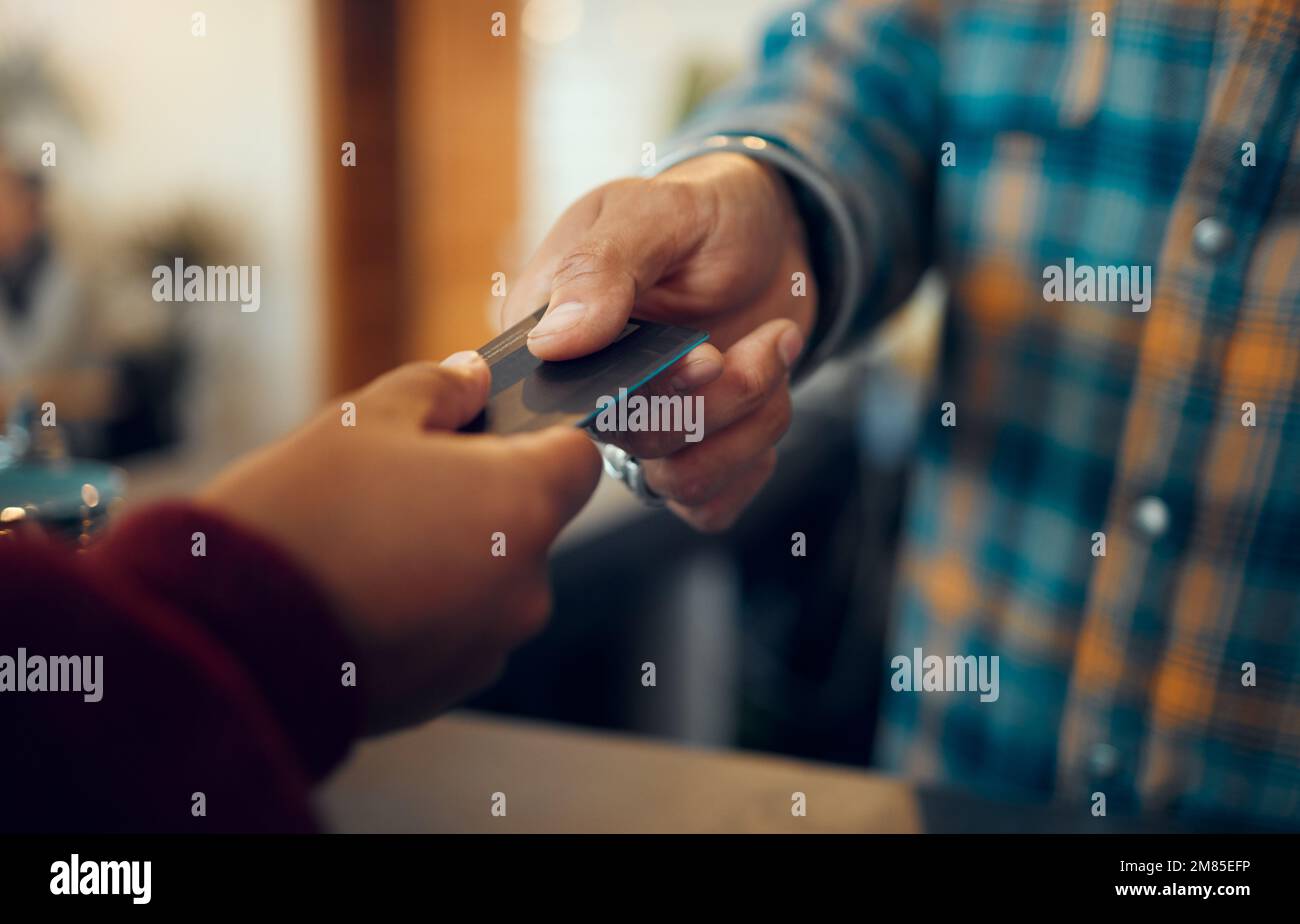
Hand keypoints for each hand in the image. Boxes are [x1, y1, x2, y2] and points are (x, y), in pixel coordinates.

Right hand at [199, 354, 600, 729]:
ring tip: (368, 546)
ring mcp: (491, 643)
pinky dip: (426, 610)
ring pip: (492, 579)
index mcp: (520, 503)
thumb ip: (438, 388)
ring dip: (452, 557)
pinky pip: (457, 630)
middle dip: (480, 498)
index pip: (578, 456)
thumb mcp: (364, 420)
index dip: (541, 437)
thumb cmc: (300, 517)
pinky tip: (361, 596)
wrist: (230, 640)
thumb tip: (474, 379)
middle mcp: (526, 583)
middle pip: (529, 520)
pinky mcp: (451, 689)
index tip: (494, 434)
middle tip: (401, 487)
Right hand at [503, 152, 814, 531]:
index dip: (640, 393)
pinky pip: (707, 504)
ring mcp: (638, 429)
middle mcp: (586, 392)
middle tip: (768, 339)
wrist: (772, 233)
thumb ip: (603, 267)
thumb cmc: (705, 212)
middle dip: (717, 398)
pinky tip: (770, 398)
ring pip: (680, 481)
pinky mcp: (686, 453)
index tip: (706, 355)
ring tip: (777, 348)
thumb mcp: (657, 211)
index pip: (563, 400)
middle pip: (636, 442)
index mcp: (548, 332)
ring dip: (749, 421)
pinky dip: (752, 461)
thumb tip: (552, 340)